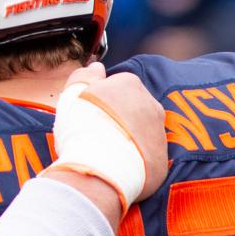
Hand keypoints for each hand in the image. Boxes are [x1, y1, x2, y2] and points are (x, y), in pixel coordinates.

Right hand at [49, 63, 167, 208]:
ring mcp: (159, 132)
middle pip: (131, 107)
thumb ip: (84, 76)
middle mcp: (150, 104)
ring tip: (105, 152)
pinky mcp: (161, 159)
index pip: (115, 86)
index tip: (88, 113)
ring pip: (140, 131)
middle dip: (117, 117)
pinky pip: (145, 155)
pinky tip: (115, 166)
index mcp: (129, 84)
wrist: (101, 167)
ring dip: (126, 138)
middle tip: (95, 132)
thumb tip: (96, 67)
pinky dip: (133, 159)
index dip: (99, 99)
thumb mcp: (73, 94)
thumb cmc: (82, 127)